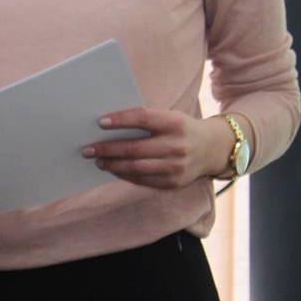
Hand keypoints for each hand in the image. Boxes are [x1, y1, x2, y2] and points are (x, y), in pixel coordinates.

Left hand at [84, 108, 234, 190]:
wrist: (212, 148)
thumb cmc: (180, 128)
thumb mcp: (169, 117)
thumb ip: (145, 121)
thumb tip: (107, 126)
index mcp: (174, 123)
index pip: (142, 119)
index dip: (121, 120)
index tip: (100, 122)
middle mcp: (177, 145)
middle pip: (134, 148)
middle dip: (107, 149)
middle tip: (87, 149)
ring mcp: (176, 167)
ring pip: (136, 168)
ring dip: (112, 165)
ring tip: (98, 161)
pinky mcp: (174, 182)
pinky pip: (143, 180)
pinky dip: (125, 175)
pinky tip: (114, 170)